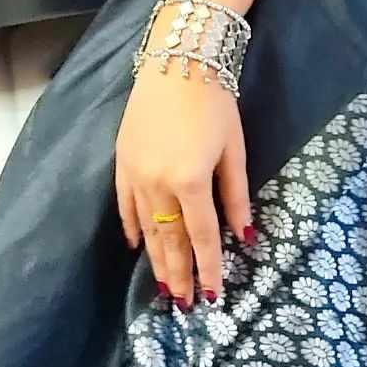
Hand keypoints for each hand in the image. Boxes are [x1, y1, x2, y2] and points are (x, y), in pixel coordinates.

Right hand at [114, 28, 253, 313]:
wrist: (176, 61)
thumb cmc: (215, 103)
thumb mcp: (235, 150)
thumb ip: (237, 197)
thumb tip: (245, 237)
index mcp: (190, 181)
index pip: (201, 237)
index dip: (209, 268)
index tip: (214, 295)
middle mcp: (157, 184)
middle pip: (169, 240)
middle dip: (179, 274)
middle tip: (185, 305)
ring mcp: (134, 174)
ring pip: (146, 228)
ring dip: (156, 259)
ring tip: (164, 287)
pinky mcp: (121, 162)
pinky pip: (125, 205)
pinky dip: (132, 228)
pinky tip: (136, 247)